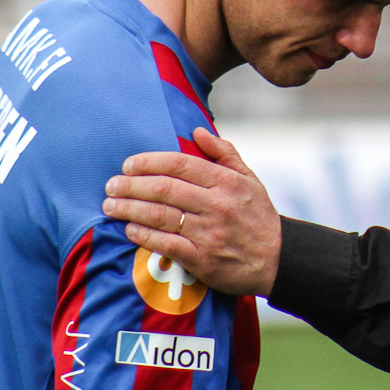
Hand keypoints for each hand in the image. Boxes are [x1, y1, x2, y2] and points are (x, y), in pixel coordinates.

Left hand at [101, 128, 281, 296]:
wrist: (278, 259)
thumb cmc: (258, 216)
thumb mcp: (249, 179)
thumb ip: (223, 153)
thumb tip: (196, 130)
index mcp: (226, 181)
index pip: (180, 164)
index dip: (149, 162)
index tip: (128, 165)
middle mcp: (216, 204)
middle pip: (164, 189)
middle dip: (131, 185)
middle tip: (111, 185)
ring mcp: (208, 233)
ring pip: (160, 216)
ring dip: (130, 209)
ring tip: (111, 206)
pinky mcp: (203, 259)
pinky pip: (166, 245)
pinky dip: (144, 236)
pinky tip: (130, 230)